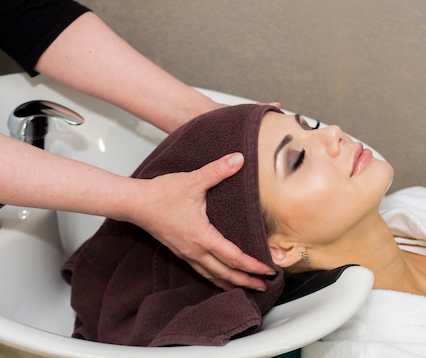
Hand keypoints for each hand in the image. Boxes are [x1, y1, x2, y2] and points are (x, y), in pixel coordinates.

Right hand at [128, 152, 275, 290]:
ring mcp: (186, 253)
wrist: (135, 203)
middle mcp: (195, 251)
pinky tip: (219, 276)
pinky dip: (215, 277)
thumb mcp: (193, 181)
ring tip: (245, 288)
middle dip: (246, 281)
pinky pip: (201, 270)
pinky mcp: (179, 250)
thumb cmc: (161, 194)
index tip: (269, 271)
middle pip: (225, 273)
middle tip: (264, 287)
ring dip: (230, 283)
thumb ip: (217, 170)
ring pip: (212, 275)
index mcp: (202, 237)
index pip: (234, 258)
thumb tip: (239, 158)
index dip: (253, 266)